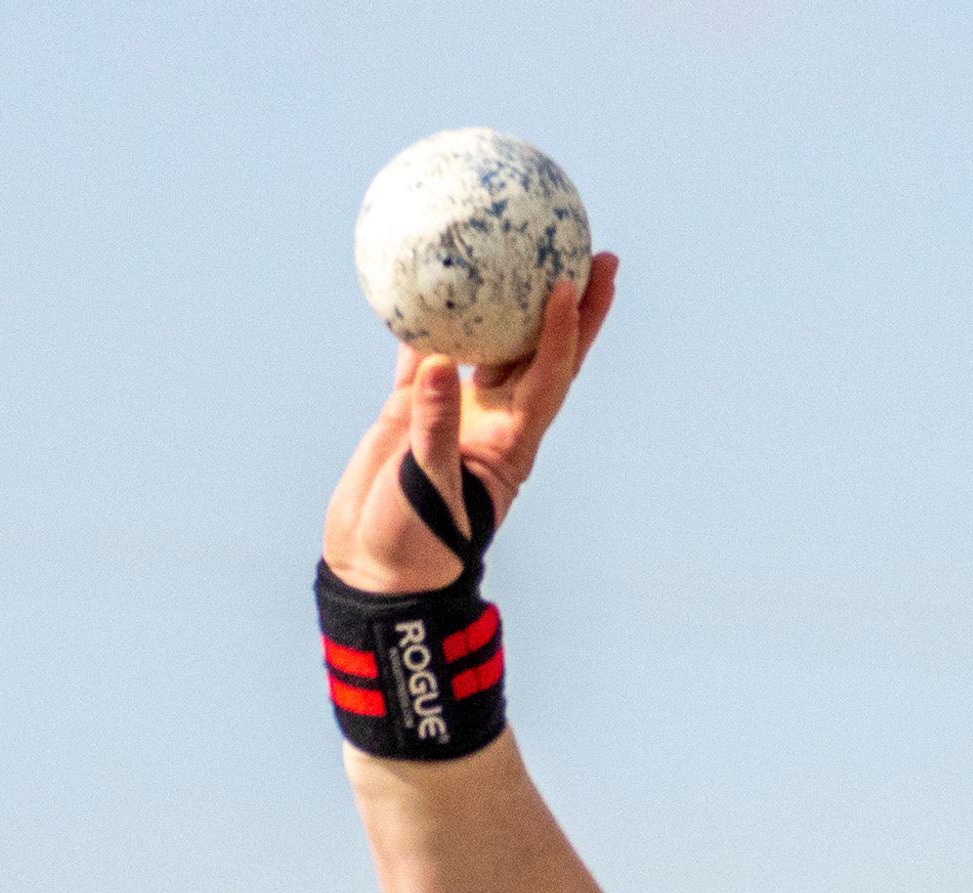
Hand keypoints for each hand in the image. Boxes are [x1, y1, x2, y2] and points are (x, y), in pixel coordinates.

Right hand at [322, 254, 620, 590]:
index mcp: (510, 441)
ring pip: (494, 342)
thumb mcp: (428, 491)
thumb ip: (434, 431)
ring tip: (527, 246)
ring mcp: (457, 410)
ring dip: (514, 299)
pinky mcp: (414, 408)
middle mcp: (494, 419)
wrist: (376, 567)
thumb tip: (439, 364)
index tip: (573, 284)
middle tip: (596, 252)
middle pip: (544, 350)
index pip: (549, 375)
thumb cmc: (413, 544)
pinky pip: (427, 350)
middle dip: (575, 305)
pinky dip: (430, 315)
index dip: (564, 331)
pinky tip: (429, 273)